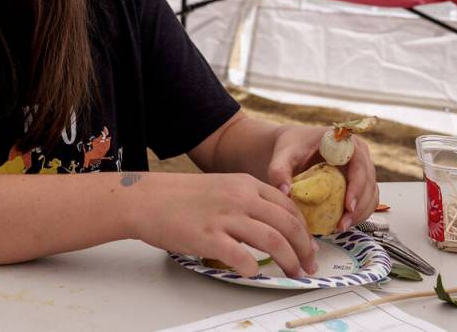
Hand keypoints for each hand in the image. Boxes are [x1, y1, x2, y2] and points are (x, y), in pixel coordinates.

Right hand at [132, 173, 317, 277]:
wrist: (147, 199)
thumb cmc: (181, 197)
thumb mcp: (221, 187)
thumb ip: (246, 201)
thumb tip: (270, 227)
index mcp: (245, 184)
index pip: (287, 206)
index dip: (304, 229)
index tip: (309, 245)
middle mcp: (240, 197)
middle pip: (287, 224)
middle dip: (304, 248)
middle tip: (309, 265)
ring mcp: (225, 217)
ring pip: (273, 240)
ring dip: (289, 260)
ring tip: (293, 273)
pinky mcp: (209, 237)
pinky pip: (241, 257)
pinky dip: (253, 268)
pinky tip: (254, 273)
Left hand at [266, 125, 379, 232]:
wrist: (293, 147)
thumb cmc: (291, 147)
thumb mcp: (282, 156)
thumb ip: (279, 171)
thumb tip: (285, 192)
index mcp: (344, 141)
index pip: (359, 163)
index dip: (357, 185)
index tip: (347, 206)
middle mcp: (358, 152)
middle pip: (368, 181)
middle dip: (358, 206)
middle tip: (342, 224)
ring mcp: (362, 167)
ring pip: (371, 192)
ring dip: (361, 213)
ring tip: (341, 227)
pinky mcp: (360, 181)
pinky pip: (368, 199)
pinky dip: (360, 213)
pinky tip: (343, 223)